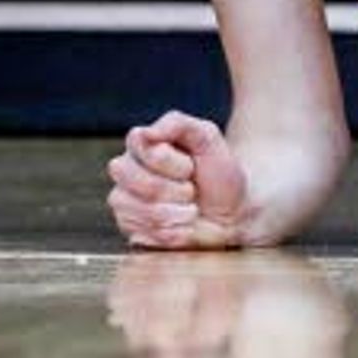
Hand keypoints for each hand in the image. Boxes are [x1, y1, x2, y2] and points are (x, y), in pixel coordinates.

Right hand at [108, 109, 255, 249]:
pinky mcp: (130, 228)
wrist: (232, 213)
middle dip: (176, 189)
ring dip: (178, 213)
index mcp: (140, 143)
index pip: (141, 147)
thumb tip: (146, 133)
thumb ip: (178, 124)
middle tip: (191, 189)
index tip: (190, 166)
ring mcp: (124, 200)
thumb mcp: (207, 138)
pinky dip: (176, 232)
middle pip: (139, 181)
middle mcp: (126, 170)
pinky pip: (147, 233)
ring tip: (190, 209)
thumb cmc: (218, 173)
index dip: (171, 161)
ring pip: (143, 209)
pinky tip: (184, 226)